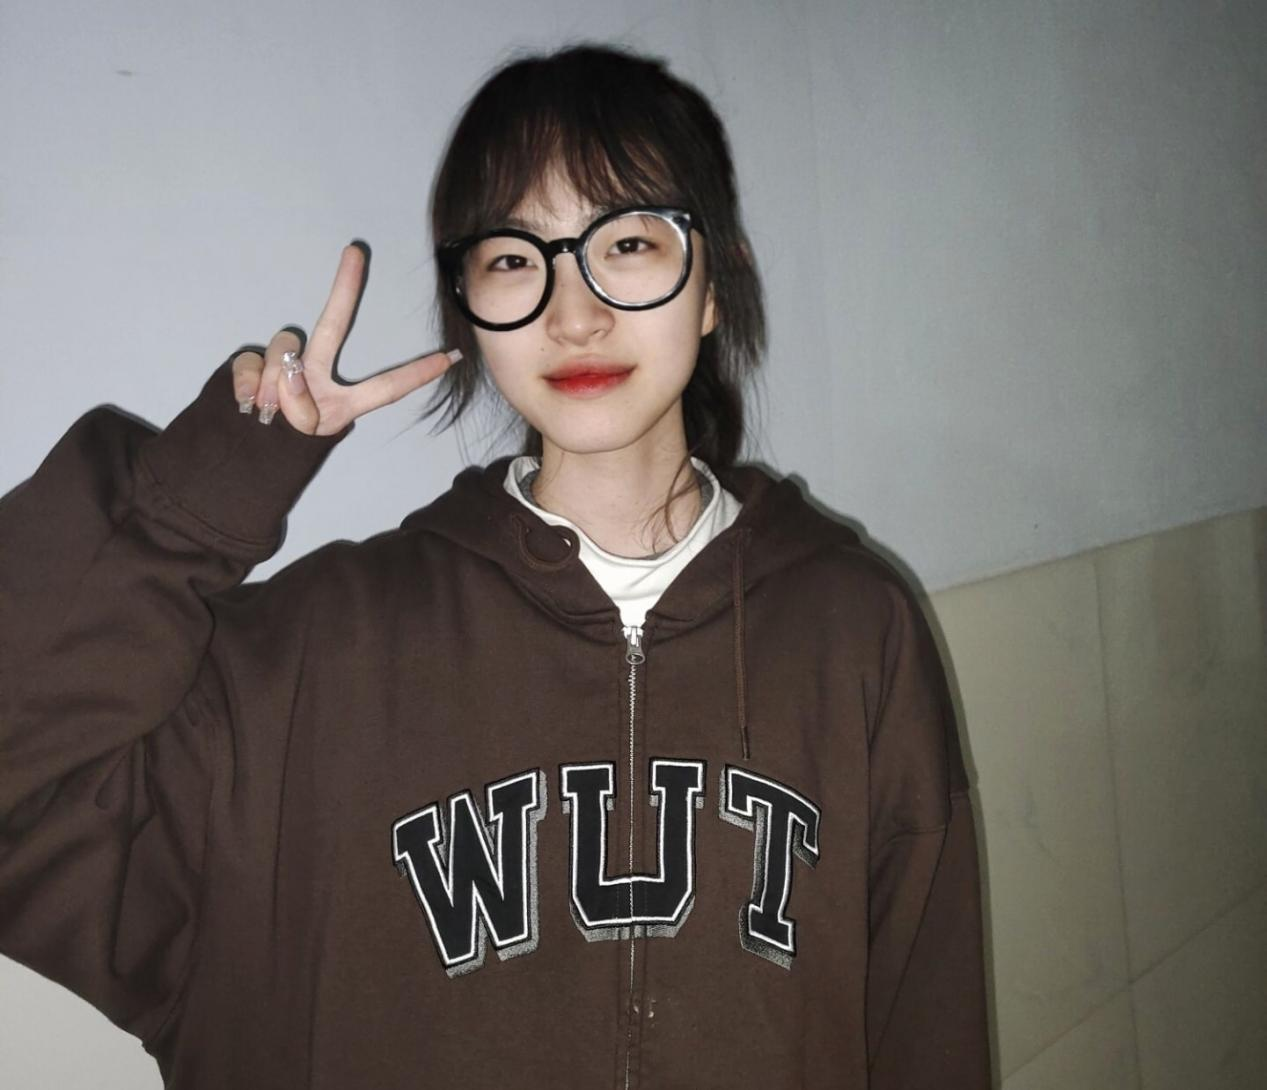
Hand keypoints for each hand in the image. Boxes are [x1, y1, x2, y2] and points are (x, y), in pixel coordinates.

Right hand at [231, 243, 459, 435]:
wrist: (240, 455)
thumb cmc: (281, 449)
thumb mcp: (303, 438)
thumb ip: (301, 407)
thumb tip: (290, 370)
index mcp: (343, 401)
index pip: (386, 387)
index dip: (417, 374)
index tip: (451, 358)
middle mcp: (317, 374)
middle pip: (332, 327)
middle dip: (345, 288)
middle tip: (356, 252)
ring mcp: (284, 365)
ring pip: (285, 351)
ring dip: (274, 383)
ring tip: (266, 411)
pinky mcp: (251, 363)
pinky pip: (250, 363)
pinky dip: (246, 383)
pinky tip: (246, 403)